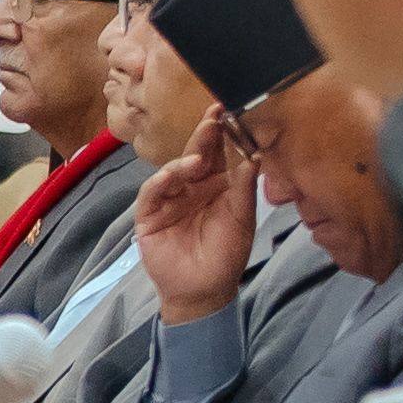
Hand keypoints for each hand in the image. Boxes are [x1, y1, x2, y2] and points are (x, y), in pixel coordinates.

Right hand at [133, 126, 257, 324]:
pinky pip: (152, 193)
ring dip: (183, 161)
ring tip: (197, 159)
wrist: (204, 291)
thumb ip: (244, 189)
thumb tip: (253, 157)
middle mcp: (192, 186)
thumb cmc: (226, 255)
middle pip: (196, 154)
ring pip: (173, 170)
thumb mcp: (242, 220)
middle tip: (214, 116)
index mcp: (216, 185)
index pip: (219, 153)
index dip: (223, 133)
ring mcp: (169, 199)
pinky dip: (160, 182)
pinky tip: (171, 176)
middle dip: (204, 135)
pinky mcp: (150, 214)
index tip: (231, 111)